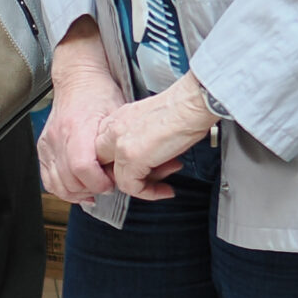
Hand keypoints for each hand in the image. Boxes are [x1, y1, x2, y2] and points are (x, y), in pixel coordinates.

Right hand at [39, 20, 129, 202]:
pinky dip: (62, 189)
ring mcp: (48, 144)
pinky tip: (77, 189)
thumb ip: (124, 144)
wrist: (78, 78)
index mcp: (77, 128)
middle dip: (92, 189)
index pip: (82, 167)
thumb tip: (144, 169)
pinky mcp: (43, 148)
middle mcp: (58, 137)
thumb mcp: (119, 115)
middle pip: (70, 180)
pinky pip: (48, 179)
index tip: (111, 184)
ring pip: (57, 184)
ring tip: (94, 191)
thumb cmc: (99, 92)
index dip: (98, 182)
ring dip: (77, 193)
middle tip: (107, 186)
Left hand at [93, 72, 215, 200]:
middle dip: (128, 174)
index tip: (143, 169)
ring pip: (117, 177)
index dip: (123, 163)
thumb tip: (148, 161)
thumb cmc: (182, 108)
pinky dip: (149, 193)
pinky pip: (131, 187)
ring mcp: (119, 143)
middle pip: (106, 164)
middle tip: (152, 176)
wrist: (191, 104)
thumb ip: (140, 139)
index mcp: (117, 119)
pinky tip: (165, 189)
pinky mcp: (131, 157)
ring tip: (166, 179)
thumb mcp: (152, 122)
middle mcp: (113, 129)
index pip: (106, 149)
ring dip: (144, 184)